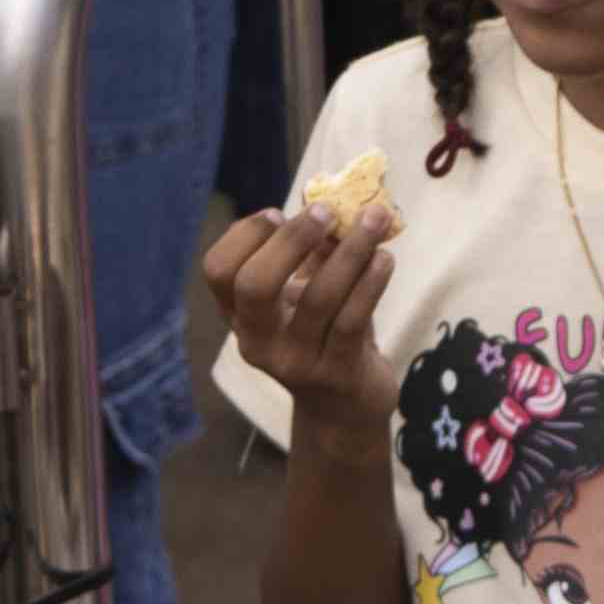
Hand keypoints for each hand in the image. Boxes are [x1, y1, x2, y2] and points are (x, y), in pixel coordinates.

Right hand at [199, 202, 400, 421]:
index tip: (278, 213)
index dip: (244, 236)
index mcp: (240, 315)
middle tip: (326, 212)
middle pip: (253, 285)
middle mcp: (257, 341)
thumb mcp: (307, 292)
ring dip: (350, 251)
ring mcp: (294, 362)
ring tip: (374, 220)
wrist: (345, 408)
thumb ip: (313, 251)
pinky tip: (385, 259)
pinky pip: (353, 320)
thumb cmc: (324, 334)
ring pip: (317, 298)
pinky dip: (371, 282)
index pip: (218, 271)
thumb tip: (337, 196)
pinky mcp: (335, 374)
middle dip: (292, 240)